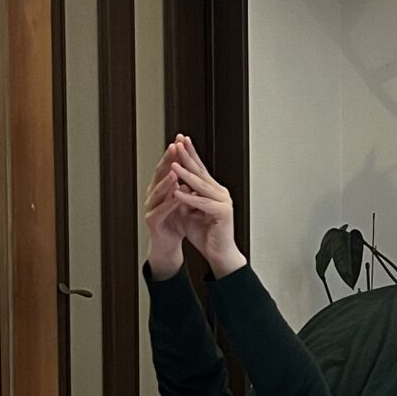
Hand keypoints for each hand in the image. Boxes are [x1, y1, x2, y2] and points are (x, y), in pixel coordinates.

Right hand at [143, 144, 188, 279]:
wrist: (168, 245)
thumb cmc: (175, 222)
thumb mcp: (183, 199)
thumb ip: (185, 185)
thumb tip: (193, 166)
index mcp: (161, 188)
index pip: (167, 166)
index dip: (174, 153)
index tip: (181, 139)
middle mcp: (153, 195)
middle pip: (160, 174)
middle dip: (168, 160)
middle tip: (174, 147)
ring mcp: (150, 207)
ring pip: (158, 191)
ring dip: (166, 180)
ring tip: (175, 171)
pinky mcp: (152, 221)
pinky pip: (161, 210)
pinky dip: (170, 203)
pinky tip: (177, 197)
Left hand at [170, 136, 245, 278]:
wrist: (219, 253)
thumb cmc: (205, 234)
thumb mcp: (188, 212)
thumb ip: (182, 198)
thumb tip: (173, 185)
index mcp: (213, 191)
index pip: (199, 169)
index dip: (188, 155)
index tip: (178, 142)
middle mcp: (220, 193)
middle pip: (201, 172)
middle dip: (188, 156)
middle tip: (178, 142)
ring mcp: (223, 202)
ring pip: (201, 185)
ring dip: (186, 174)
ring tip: (174, 164)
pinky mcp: (222, 213)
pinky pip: (203, 203)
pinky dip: (189, 198)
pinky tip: (178, 191)